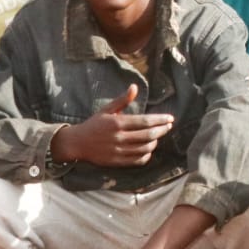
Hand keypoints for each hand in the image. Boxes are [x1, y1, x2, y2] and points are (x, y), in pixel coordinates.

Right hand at [53, 85, 176, 167]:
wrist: (78, 143)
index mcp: (117, 123)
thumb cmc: (94, 124)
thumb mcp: (107, 110)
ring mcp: (119, 151)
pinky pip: (138, 160)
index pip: (145, 121)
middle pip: (148, 135)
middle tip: (168, 126)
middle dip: (162, 130)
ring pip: (145, 148)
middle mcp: (119, 138)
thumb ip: (122, 100)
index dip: (160, 120)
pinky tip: (149, 149)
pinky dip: (147, 155)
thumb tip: (134, 87)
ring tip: (158, 136)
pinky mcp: (117, 162)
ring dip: (155, 142)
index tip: (170, 118)